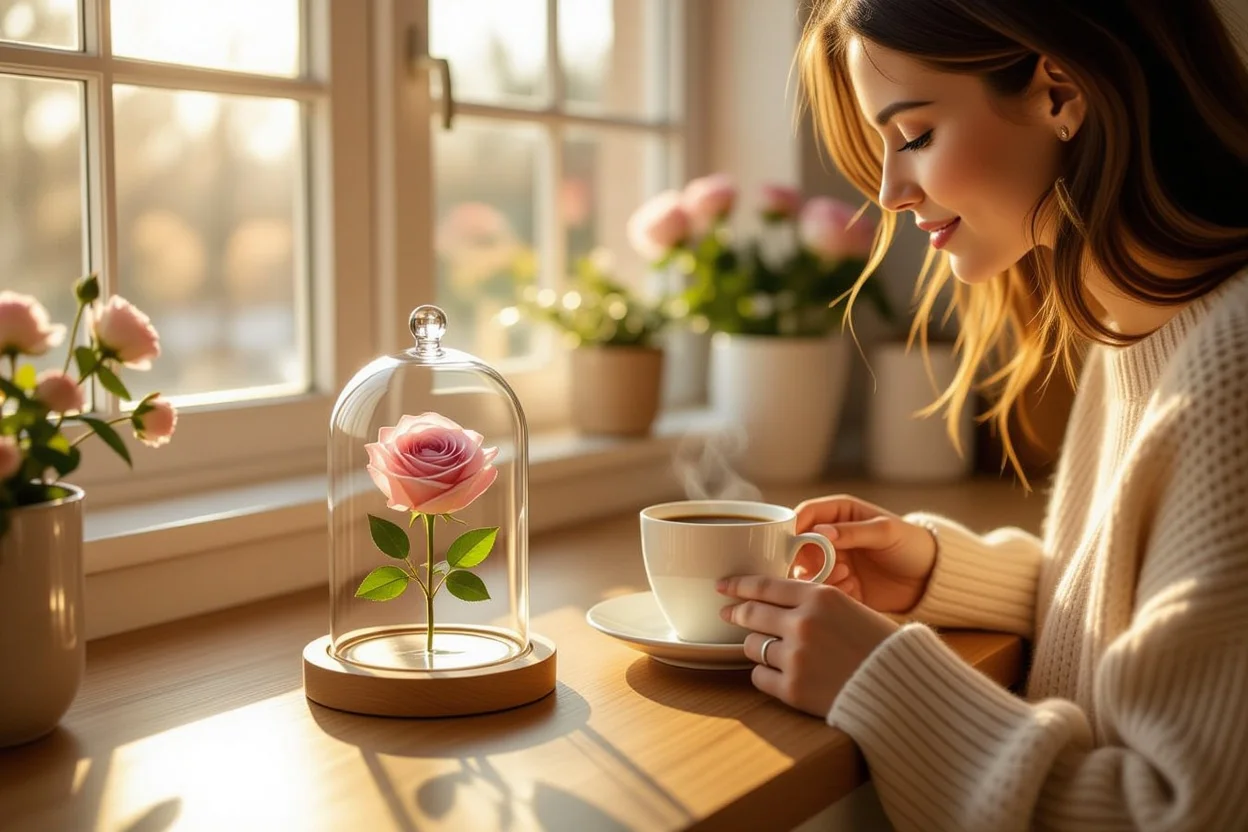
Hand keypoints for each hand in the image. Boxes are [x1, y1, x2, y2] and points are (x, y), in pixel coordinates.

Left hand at [718, 576, 897, 716]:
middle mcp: (803, 623)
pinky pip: (759, 677)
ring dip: (757, 647)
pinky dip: (766, 676)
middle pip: (752, 613)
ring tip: (769, 650)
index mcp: (820, 597)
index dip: (739, 585)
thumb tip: (779, 601)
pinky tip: (781, 675)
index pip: (765, 585)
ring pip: (753, 646)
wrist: (902, 691)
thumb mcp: (851, 608)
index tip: (723, 586)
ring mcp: (795, 657)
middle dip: (736, 613)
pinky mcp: (792, 689)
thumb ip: (815, 602)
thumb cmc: (882, 647)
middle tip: (728, 613)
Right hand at [790, 494, 937, 614]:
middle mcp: (831, 537)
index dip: (794, 528)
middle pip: (799, 546)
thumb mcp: (885, 532)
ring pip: (807, 571)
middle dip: (806, 559)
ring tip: (847, 577)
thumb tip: (818, 532)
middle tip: (822, 568)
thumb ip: (852, 531)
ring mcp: (834, 562)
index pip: (805, 515)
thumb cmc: (912, 544)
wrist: (930, 579)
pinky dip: (833, 592)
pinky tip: (853, 589)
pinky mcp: (840, 586)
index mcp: (840, 513)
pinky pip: (823, 591)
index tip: (791, 545)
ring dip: (820, 577)